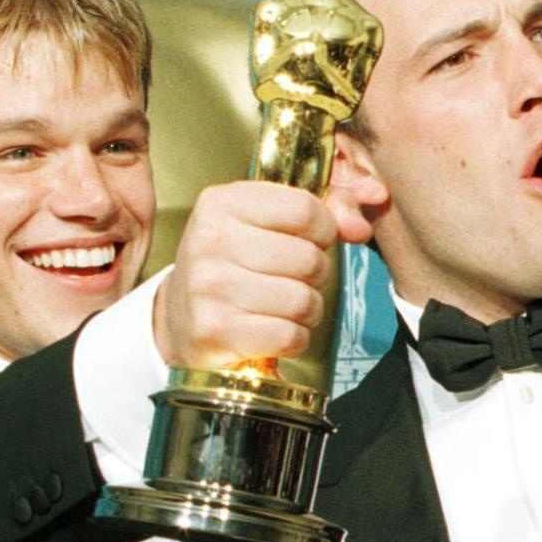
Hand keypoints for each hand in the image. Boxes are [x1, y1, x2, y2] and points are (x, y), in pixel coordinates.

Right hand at [156, 182, 351, 366]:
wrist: (179, 317)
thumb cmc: (234, 263)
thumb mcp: (266, 221)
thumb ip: (325, 209)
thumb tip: (361, 228)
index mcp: (222, 202)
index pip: (306, 209)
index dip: (324, 230)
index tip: (310, 240)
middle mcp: (210, 240)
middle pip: (310, 259)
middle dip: (315, 275)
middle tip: (290, 279)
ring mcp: (209, 287)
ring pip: (304, 300)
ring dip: (306, 310)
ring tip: (282, 306)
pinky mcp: (215, 330)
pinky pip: (290, 336)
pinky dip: (294, 338)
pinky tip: (273, 330)